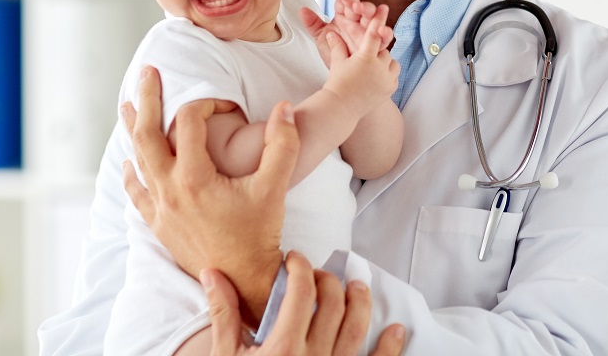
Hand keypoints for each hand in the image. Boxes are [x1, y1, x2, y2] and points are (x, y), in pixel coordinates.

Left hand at [121, 66, 296, 325]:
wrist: (243, 279)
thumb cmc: (259, 233)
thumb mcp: (275, 187)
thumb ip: (281, 144)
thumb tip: (284, 108)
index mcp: (194, 177)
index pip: (189, 123)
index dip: (208, 105)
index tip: (229, 108)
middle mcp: (170, 190)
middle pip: (148, 134)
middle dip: (148, 100)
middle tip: (147, 73)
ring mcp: (160, 208)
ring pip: (138, 160)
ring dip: (133, 129)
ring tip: (127, 105)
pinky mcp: (158, 224)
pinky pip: (136, 192)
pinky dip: (131, 172)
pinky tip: (128, 161)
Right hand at [201, 253, 405, 355]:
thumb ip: (223, 315)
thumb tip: (212, 274)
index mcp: (283, 348)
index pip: (301, 291)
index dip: (300, 267)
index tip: (294, 260)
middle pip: (332, 303)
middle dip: (327, 280)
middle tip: (317, 274)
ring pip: (356, 328)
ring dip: (360, 302)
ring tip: (357, 287)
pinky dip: (389, 347)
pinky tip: (395, 330)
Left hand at [300, 0, 393, 66]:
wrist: (342, 74)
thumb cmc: (336, 53)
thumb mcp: (322, 38)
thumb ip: (313, 24)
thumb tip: (302, 10)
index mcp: (346, 17)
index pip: (344, 2)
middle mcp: (358, 22)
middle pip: (359, 6)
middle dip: (354, 0)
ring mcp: (369, 32)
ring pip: (373, 17)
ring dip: (368, 10)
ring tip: (359, 7)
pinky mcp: (378, 45)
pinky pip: (385, 37)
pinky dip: (386, 32)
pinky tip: (382, 29)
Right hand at [322, 15, 399, 119]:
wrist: (342, 108)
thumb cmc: (337, 84)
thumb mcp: (337, 63)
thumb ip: (337, 46)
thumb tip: (331, 32)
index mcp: (365, 57)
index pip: (373, 33)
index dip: (378, 19)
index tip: (384, 7)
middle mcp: (379, 66)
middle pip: (383, 50)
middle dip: (376, 52)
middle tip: (368, 55)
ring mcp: (386, 79)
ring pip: (391, 62)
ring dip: (384, 62)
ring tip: (373, 67)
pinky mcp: (390, 89)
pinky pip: (394, 76)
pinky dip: (387, 74)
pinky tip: (377, 77)